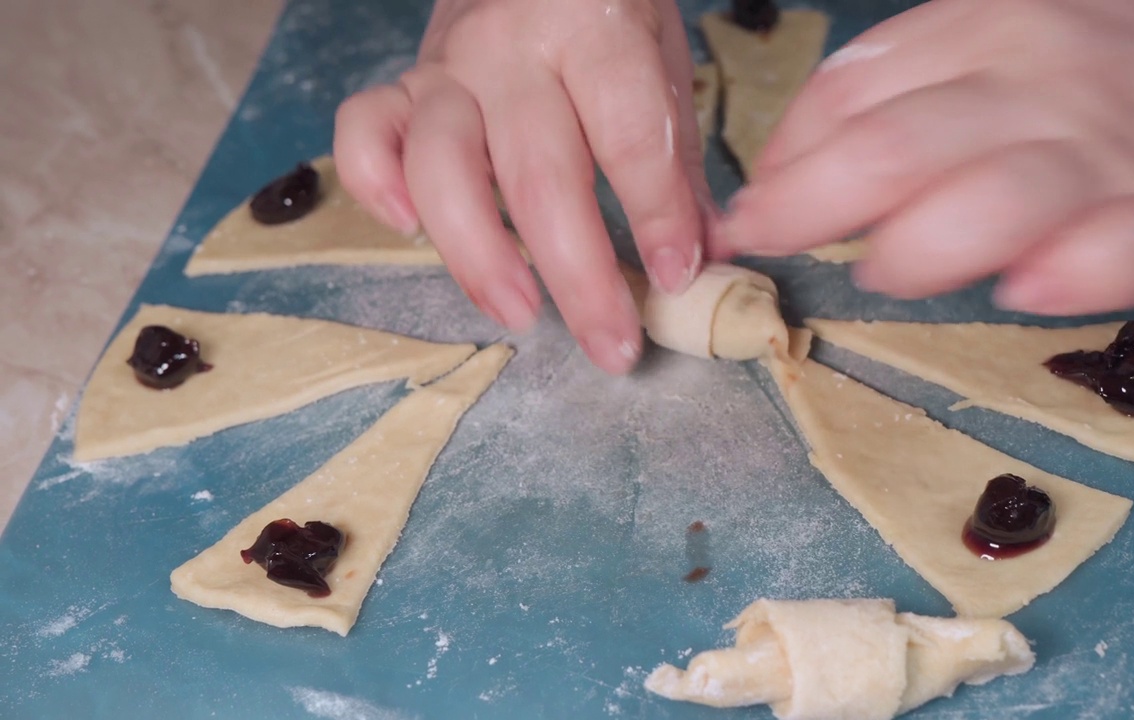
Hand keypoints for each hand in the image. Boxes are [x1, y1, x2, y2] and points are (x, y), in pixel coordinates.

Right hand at [334, 0, 712, 373]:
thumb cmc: (604, 17)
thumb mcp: (660, 63)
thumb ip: (674, 159)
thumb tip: (700, 259)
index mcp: (592, 28)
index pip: (626, 134)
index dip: (655, 214)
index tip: (676, 277)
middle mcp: (509, 49)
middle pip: (539, 176)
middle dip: (580, 276)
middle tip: (613, 345)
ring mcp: (445, 68)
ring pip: (441, 168)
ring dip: (480, 255)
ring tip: (521, 313)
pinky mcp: (400, 86)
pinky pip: (364, 134)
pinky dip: (374, 185)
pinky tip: (408, 230)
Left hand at [712, 0, 1133, 314]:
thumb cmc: (1092, 78)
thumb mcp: (985, 50)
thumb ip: (890, 97)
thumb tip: (782, 171)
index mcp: (977, 31)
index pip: (850, 94)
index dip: (782, 165)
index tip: (743, 216)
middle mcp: (1030, 80)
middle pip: (894, 150)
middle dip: (806, 211)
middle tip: (763, 252)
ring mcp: (1100, 149)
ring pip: (988, 201)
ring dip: (914, 252)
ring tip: (886, 272)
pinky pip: (1112, 251)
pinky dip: (1062, 276)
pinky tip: (1027, 287)